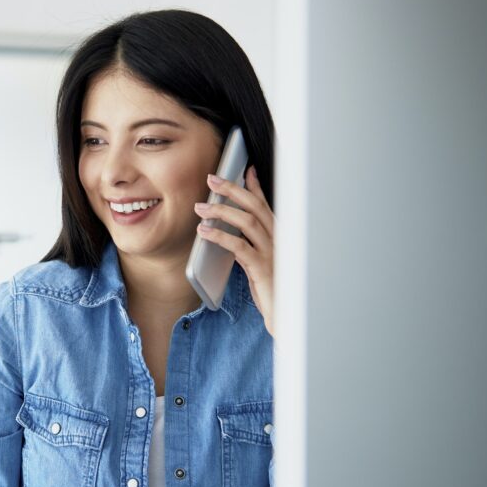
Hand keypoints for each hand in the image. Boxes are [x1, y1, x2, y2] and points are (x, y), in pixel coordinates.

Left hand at [195, 166, 275, 338]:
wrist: (286, 316)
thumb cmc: (274, 291)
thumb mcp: (260, 265)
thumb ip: (249, 248)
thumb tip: (230, 234)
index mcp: (280, 237)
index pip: (266, 205)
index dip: (254, 186)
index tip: (243, 170)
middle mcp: (279, 240)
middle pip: (255, 207)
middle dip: (233, 189)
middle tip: (213, 179)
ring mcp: (273, 253)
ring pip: (247, 222)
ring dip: (222, 211)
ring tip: (201, 207)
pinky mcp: (262, 268)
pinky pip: (239, 246)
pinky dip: (219, 235)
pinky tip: (204, 231)